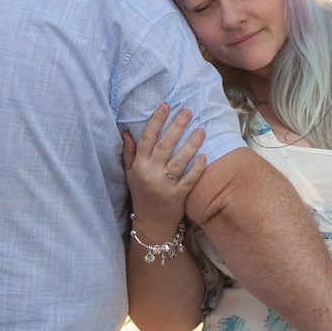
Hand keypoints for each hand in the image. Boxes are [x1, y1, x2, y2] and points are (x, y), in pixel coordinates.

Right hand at [123, 104, 206, 230]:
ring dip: (191, 144)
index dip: (156, 121)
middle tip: (188, 111)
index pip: (146, 139)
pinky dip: (196, 168)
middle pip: (164, 146)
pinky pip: (188, 180)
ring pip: (178, 161)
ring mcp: (164, 186)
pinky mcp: (177, 197)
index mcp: (139, 166)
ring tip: (201, 130)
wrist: (151, 224)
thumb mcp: (131, 174)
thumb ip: (130, 153)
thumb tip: (126, 132)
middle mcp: (150, 174)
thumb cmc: (142, 195)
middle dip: (176, 126)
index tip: (165, 106)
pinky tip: (205, 156)